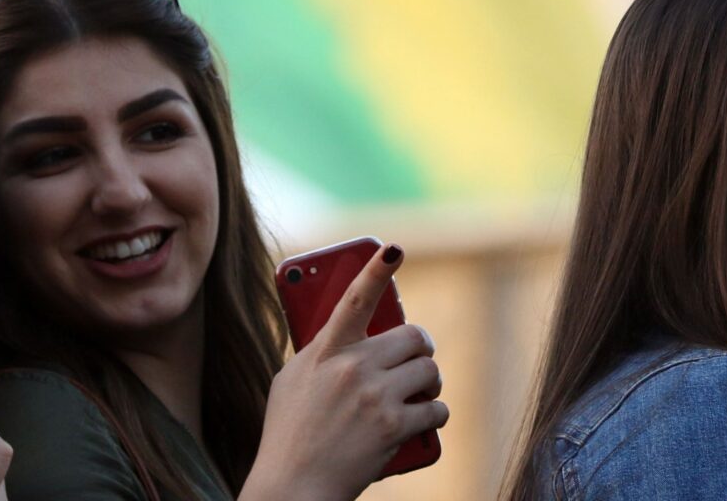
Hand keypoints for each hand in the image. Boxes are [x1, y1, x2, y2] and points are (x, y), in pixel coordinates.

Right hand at [241, 244, 448, 500]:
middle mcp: (352, 368)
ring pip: (429, 371)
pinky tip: (423, 422)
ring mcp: (375, 397)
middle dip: (420, 350)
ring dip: (430, 383)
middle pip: (413, 337)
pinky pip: (436, 409)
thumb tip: (349, 332)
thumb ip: (320, 353)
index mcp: (325, 352)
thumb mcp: (292, 382)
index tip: (394, 248)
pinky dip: (434, 416)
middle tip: (415, 362)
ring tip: (419, 394)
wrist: (292, 488)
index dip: (376, 270)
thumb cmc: (289, 435)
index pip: (354, 300)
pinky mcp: (394, 426)